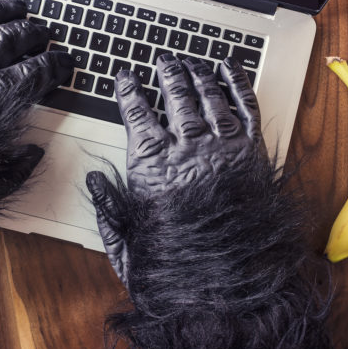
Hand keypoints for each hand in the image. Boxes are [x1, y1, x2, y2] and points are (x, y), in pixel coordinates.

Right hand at [87, 55, 265, 284]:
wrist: (230, 289)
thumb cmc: (178, 268)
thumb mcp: (126, 245)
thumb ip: (108, 208)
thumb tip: (95, 180)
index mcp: (153, 166)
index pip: (137, 114)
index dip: (128, 91)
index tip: (125, 76)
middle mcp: (188, 151)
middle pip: (176, 97)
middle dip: (168, 73)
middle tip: (164, 60)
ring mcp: (223, 150)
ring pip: (208, 97)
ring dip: (198, 75)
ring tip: (192, 61)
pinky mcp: (251, 155)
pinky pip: (245, 108)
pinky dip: (237, 85)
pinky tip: (230, 70)